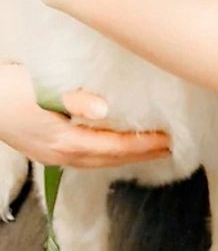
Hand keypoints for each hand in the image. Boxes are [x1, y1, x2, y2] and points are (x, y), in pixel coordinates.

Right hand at [0, 64, 170, 167]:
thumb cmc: (10, 89)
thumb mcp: (42, 88)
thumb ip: (74, 99)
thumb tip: (104, 110)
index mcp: (65, 141)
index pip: (113, 147)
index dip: (141, 145)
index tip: (166, 140)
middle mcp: (61, 155)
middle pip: (109, 160)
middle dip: (139, 155)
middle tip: (168, 148)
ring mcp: (52, 157)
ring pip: (97, 161)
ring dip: (124, 156)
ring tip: (148, 149)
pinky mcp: (46, 151)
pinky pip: (85, 158)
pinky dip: (105, 154)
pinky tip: (113, 147)